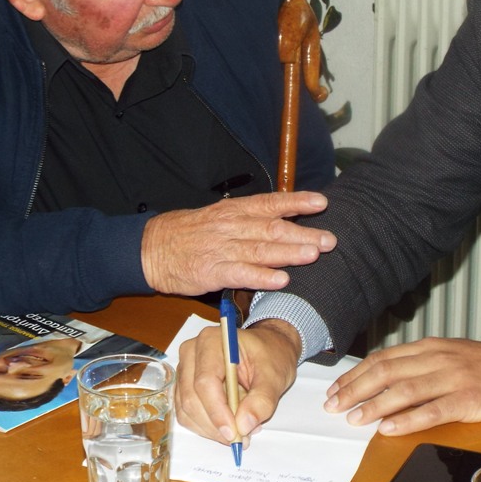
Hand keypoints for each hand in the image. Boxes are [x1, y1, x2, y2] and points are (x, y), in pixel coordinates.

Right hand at [141, 191, 335, 295]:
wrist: (151, 248)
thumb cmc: (190, 233)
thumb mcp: (219, 216)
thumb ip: (250, 218)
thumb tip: (284, 218)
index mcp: (234, 211)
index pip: (270, 203)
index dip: (297, 202)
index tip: (322, 202)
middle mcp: (231, 227)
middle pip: (272, 228)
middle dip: (303, 233)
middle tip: (329, 240)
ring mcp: (222, 250)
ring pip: (261, 250)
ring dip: (289, 253)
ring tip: (313, 255)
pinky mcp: (212, 272)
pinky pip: (241, 274)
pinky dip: (262, 277)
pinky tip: (281, 279)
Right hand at [176, 319, 301, 444]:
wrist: (268, 348)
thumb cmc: (271, 355)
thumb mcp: (275, 375)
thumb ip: (262, 400)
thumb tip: (244, 425)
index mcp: (211, 341)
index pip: (205, 381)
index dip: (217, 411)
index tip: (234, 433)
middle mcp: (191, 353)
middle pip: (192, 398)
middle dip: (215, 425)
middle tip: (241, 439)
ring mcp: (185, 370)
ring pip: (186, 410)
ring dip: (211, 428)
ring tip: (241, 429)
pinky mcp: (185, 386)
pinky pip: (187, 413)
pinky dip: (206, 426)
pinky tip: (229, 424)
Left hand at [323, 338, 480, 434]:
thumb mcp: (449, 356)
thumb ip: (419, 365)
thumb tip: (383, 380)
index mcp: (429, 347)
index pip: (382, 359)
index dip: (355, 374)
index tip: (335, 389)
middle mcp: (437, 359)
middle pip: (386, 372)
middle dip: (355, 389)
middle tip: (334, 405)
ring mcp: (453, 378)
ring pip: (404, 390)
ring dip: (374, 405)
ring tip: (354, 418)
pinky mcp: (468, 400)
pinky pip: (432, 411)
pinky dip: (407, 420)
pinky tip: (389, 429)